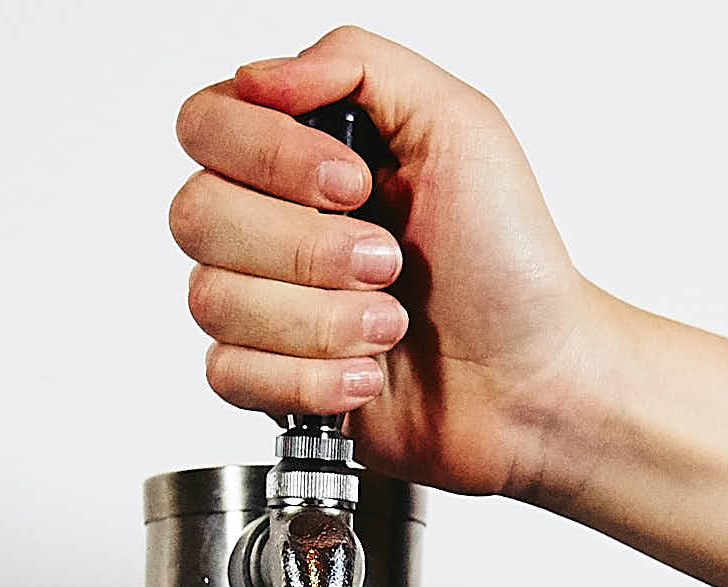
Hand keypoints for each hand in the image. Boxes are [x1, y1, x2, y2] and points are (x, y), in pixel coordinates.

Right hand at [169, 26, 599, 498]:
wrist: (531, 383)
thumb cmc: (509, 266)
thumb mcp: (460, 124)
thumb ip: (358, 62)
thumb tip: (263, 76)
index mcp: (305, 152)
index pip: (208, 124)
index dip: (267, 155)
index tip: (351, 183)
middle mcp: (273, 224)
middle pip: (196, 215)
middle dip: (304, 248)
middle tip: (386, 262)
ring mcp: (267, 306)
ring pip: (214, 301)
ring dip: (318, 319)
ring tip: (388, 325)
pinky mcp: (269, 381)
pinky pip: (229, 374)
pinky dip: (308, 378)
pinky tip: (365, 376)